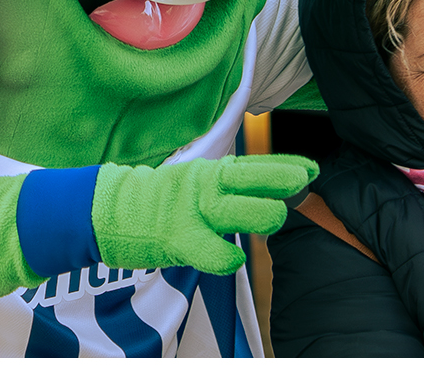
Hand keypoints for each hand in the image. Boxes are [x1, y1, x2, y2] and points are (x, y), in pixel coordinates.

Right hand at [93, 154, 317, 274]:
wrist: (111, 212)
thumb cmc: (165, 202)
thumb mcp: (200, 182)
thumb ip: (236, 186)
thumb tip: (280, 185)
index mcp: (211, 172)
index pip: (255, 165)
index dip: (286, 166)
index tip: (312, 170)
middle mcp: (204, 187)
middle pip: (247, 179)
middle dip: (277, 183)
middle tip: (296, 188)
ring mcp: (191, 212)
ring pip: (234, 210)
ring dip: (260, 213)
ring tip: (274, 217)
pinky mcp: (177, 239)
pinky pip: (211, 251)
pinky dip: (227, 258)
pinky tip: (234, 258)